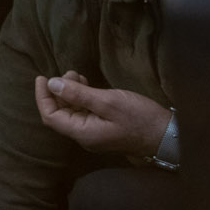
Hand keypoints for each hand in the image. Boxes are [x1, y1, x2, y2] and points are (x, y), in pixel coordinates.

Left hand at [33, 71, 171, 157]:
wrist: (167, 135)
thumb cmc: (139, 117)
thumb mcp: (108, 101)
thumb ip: (78, 94)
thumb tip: (51, 84)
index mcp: (82, 133)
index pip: (50, 116)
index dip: (42, 96)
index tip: (42, 77)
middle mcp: (85, 136)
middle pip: (59, 114)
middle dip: (58, 91)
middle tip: (70, 73)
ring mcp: (94, 133)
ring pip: (71, 112)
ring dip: (70, 92)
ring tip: (78, 75)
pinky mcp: (104, 127)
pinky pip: (84, 112)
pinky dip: (81, 97)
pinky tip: (86, 84)